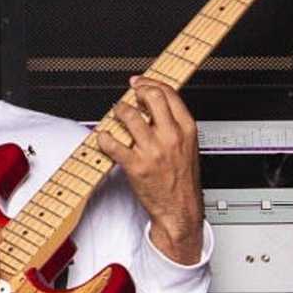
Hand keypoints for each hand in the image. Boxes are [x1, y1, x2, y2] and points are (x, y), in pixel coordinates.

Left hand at [94, 81, 205, 263]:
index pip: (169, 94)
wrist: (180, 209)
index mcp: (186, 129)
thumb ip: (176, 125)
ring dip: (118, 110)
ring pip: (129, 116)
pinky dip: (104, 137)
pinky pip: (113, 143)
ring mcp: (153, 151)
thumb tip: (157, 105)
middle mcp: (170, 137)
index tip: (140, 82)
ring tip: (116, 114)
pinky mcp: (136, 166)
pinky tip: (104, 137)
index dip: (151, 83)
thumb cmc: (183, 180)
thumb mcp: (189, 146)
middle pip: (151, 97)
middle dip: (136, 90)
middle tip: (128, 94)